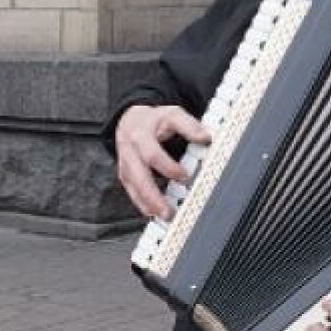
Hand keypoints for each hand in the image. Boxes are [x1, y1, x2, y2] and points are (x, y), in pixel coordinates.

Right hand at [115, 104, 210, 218]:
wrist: (130, 121)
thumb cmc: (154, 120)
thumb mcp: (172, 114)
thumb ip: (189, 125)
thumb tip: (205, 138)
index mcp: (140, 136)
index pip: (152, 155)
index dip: (168, 167)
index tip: (185, 177)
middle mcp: (129, 153)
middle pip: (139, 178)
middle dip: (153, 196)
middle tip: (168, 211)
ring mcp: (125, 166)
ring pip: (133, 188)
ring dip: (148, 204)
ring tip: (164, 215)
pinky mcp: (125, 175)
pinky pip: (132, 192)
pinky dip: (142, 204)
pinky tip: (153, 212)